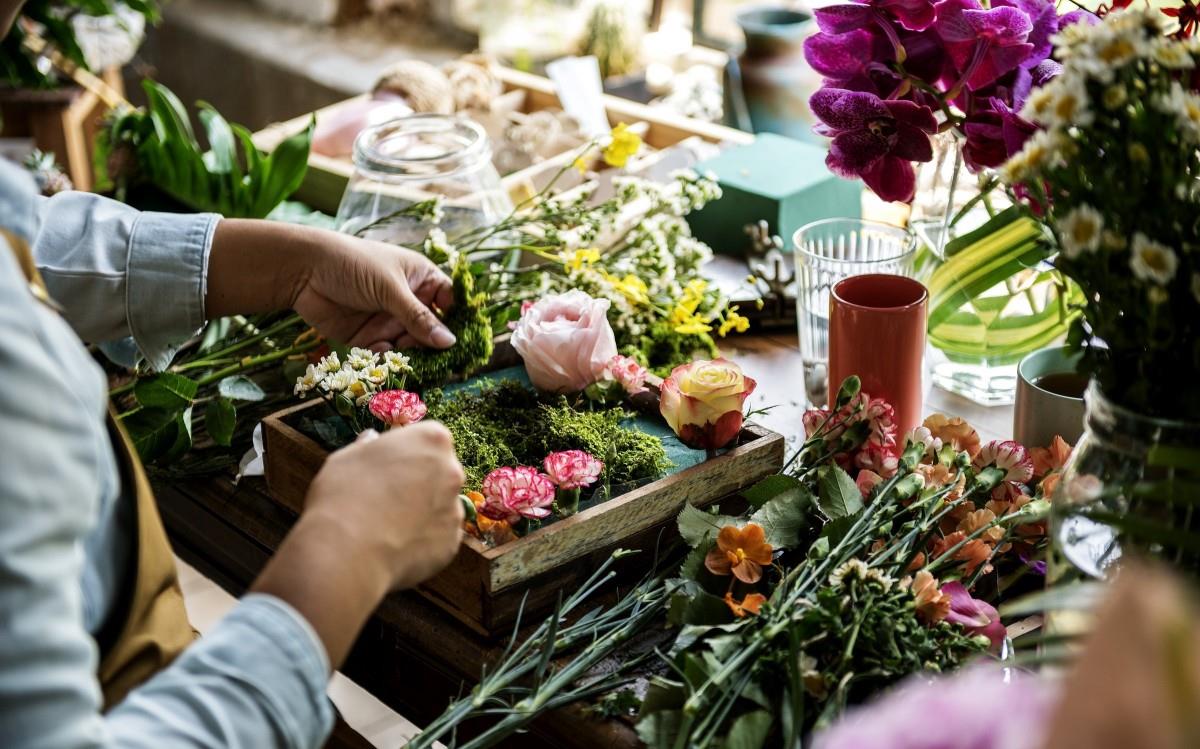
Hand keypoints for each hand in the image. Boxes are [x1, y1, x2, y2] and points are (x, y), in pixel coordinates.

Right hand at [250, 421, 464, 667]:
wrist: (342, 552)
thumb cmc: (338, 497)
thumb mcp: (344, 460)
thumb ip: (367, 450)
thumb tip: (372, 444)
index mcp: (431, 440)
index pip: (426, 439)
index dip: (403, 456)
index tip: (385, 471)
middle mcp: (452, 471)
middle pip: (437, 473)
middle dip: (415, 485)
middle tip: (381, 503)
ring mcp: (455, 510)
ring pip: (437, 509)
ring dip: (417, 517)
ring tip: (379, 531)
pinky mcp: (452, 546)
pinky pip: (436, 541)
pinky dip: (417, 546)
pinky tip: (388, 551)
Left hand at [292, 233, 456, 351]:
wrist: (303, 271)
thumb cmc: (353, 264)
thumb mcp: (391, 289)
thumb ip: (419, 318)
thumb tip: (450, 342)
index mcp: (421, 279)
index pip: (450, 303)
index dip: (459, 321)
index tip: (467, 342)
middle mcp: (408, 301)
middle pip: (432, 330)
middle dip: (435, 346)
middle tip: (443, 364)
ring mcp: (389, 320)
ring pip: (411, 346)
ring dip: (411, 356)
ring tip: (410, 363)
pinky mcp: (368, 338)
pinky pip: (386, 354)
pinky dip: (386, 359)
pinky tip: (381, 356)